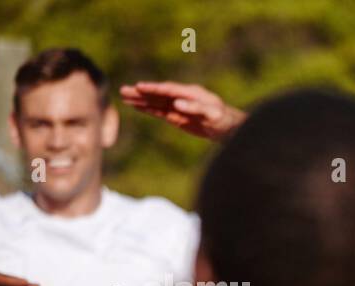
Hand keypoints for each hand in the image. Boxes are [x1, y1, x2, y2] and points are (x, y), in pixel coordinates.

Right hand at [119, 81, 245, 140]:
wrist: (231, 129)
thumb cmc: (225, 119)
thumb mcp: (213, 114)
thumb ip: (195, 108)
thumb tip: (177, 104)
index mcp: (191, 93)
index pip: (168, 90)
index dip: (154, 89)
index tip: (140, 87)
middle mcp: (182, 97)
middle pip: (158, 94)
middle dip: (141, 93)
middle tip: (123, 90)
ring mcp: (179, 107)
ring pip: (156, 102)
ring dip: (141, 100)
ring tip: (124, 97)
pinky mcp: (178, 117)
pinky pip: (160, 112)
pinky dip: (148, 109)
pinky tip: (137, 107)